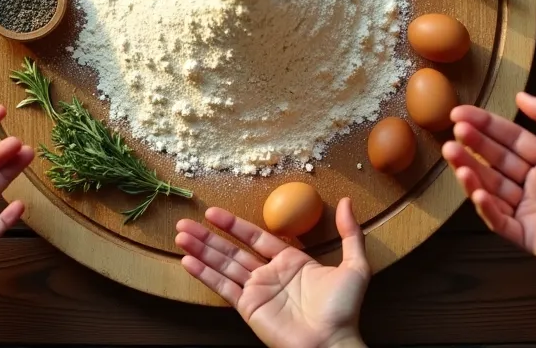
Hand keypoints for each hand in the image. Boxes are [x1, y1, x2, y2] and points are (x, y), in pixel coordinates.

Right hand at [176, 198, 368, 347]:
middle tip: (184, 221)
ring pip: (222, 265)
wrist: (331, 343)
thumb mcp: (355, 266)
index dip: (234, 225)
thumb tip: (346, 202)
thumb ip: (350, 234)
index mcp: (291, 262)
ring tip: (180, 234)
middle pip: (232, 249)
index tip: (213, 212)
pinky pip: (222, 287)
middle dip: (208, 235)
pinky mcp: (248, 307)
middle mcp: (269, 274)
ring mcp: (256, 291)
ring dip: (201, 250)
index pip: (256, 237)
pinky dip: (204, 274)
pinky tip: (187, 261)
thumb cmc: (343, 309)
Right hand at [441, 92, 535, 272]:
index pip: (508, 139)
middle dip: (473, 147)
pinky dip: (486, 206)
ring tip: (454, 157)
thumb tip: (521, 95)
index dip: (484, 126)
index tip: (459, 114)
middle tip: (453, 134)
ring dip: (472, 173)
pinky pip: (499, 220)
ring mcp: (527, 211)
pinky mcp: (525, 236)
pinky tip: (476, 190)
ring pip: (492, 188)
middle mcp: (533, 184)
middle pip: (495, 162)